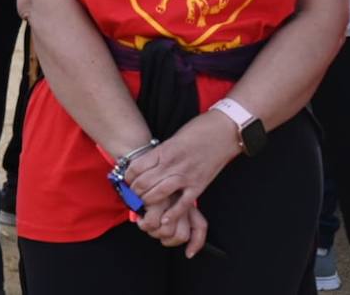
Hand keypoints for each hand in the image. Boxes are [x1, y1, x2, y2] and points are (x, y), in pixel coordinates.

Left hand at [124, 111, 238, 231]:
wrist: (224, 130)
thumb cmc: (198, 130)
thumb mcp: (173, 138)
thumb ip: (160, 153)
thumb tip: (147, 165)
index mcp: (163, 151)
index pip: (135, 168)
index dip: (127, 177)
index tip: (126, 182)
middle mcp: (171, 164)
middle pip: (144, 183)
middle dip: (134, 192)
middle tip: (132, 196)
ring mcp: (186, 176)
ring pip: (159, 194)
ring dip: (148, 201)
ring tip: (143, 204)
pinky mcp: (199, 185)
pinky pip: (183, 203)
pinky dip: (173, 213)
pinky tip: (165, 219)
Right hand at [135, 195, 210, 256]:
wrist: (140, 172)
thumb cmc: (155, 192)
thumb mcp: (172, 205)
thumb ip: (183, 224)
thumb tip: (189, 253)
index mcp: (188, 205)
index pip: (199, 227)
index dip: (195, 244)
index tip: (188, 253)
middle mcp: (180, 203)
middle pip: (181, 235)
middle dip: (166, 240)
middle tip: (157, 231)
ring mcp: (168, 202)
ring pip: (166, 232)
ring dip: (153, 232)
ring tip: (147, 223)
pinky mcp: (154, 200)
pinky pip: (151, 224)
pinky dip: (143, 225)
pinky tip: (140, 217)